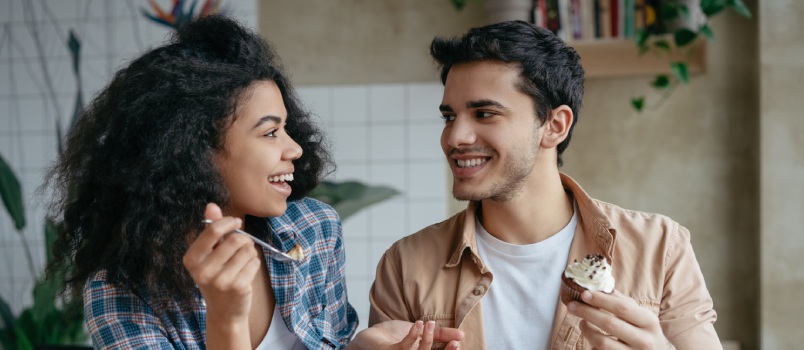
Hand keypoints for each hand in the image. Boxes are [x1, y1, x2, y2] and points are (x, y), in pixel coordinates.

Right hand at [182, 203, 260, 323]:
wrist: (224, 311)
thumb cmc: (217, 276)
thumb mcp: (209, 255)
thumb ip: (211, 230)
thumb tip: (211, 206)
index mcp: (192, 259)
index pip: (212, 231)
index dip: (228, 222)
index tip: (236, 222)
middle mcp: (203, 271)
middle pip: (234, 240)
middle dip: (243, 239)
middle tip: (243, 246)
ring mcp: (220, 281)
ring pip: (247, 250)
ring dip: (250, 252)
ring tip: (242, 261)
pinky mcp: (238, 287)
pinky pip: (255, 262)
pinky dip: (254, 263)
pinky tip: (246, 272)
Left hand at [348, 320, 462, 349]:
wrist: (370, 337)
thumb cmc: (394, 337)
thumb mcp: (420, 334)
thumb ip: (438, 335)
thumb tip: (461, 334)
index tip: (459, 341)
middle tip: (453, 338)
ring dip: (427, 339)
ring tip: (429, 323)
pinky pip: (403, 347)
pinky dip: (412, 335)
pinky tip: (418, 324)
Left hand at [567, 290, 670, 348]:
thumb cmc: (645, 332)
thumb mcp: (641, 316)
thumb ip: (622, 302)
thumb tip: (600, 285)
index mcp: (649, 321)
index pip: (621, 308)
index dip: (601, 300)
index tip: (584, 294)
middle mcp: (644, 340)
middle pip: (610, 324)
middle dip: (587, 313)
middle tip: (572, 306)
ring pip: (603, 343)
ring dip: (587, 331)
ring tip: (581, 323)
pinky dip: (592, 345)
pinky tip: (590, 337)